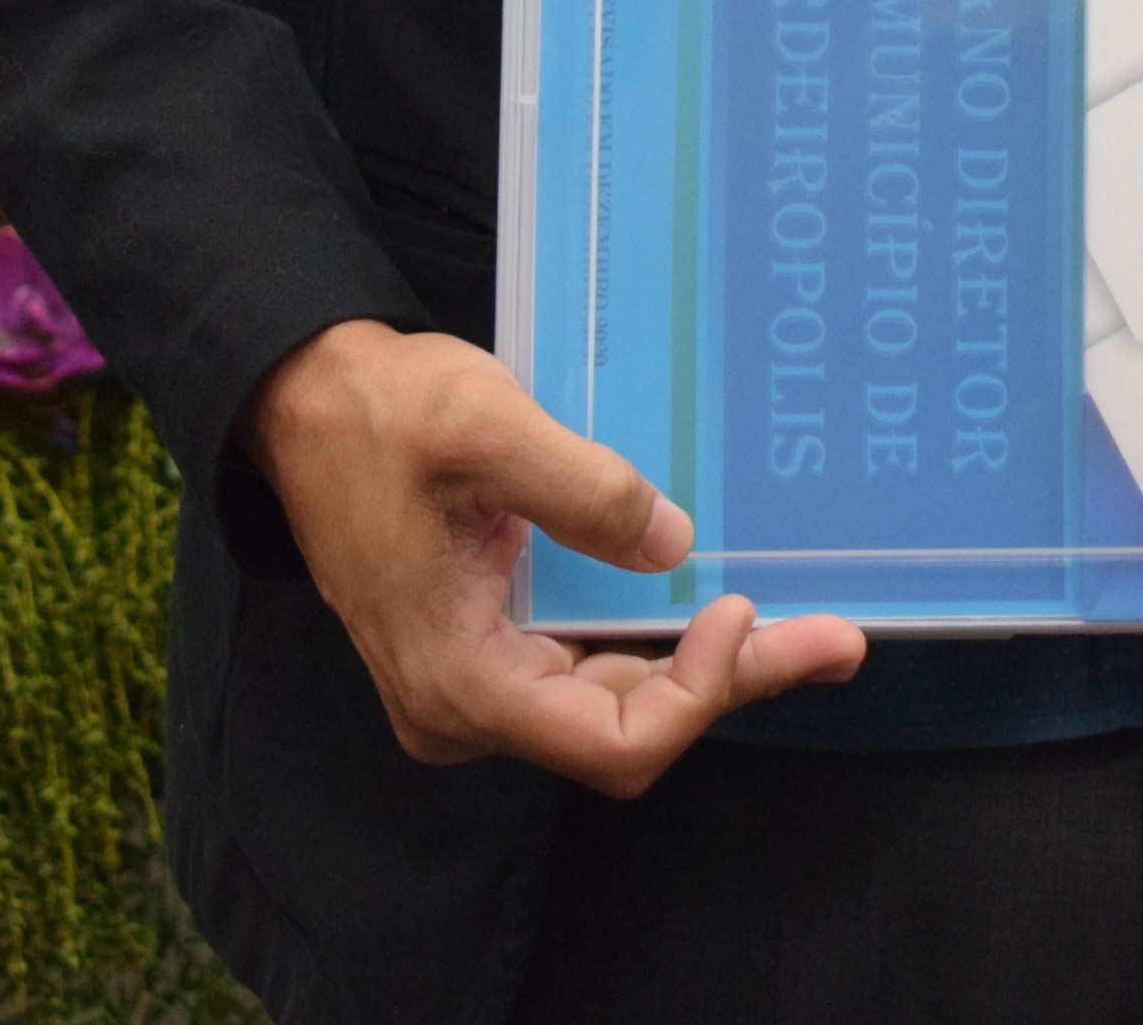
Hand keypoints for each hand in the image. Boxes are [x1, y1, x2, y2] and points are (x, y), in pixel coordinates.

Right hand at [245, 320, 863, 786]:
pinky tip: (716, 610)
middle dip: (731, 683)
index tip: (745, 609)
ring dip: (707, 667)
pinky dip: (658, 642)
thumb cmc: (382, 414)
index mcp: (459, 679)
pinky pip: (588, 664)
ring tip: (804, 631)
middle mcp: (468, 705)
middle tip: (835, 640)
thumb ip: (581, 493)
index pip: (610, 741)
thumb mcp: (486, 429)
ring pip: (614, 701)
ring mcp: (479, 679)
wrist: (307, 401)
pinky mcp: (490, 643)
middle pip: (626, 728)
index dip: (696, 695)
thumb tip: (674, 548)